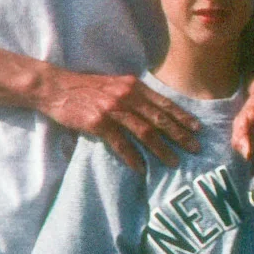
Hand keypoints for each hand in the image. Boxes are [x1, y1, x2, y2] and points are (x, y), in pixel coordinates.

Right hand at [39, 68, 197, 167]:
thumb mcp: (115, 84)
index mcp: (133, 86)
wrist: (55, 86)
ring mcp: (112, 109)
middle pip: (159, 119)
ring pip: (144, 132)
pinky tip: (142, 168)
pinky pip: (121, 144)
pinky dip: (133, 157)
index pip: (164, 103)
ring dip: (161, 150)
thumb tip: (155, 110)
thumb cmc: (86, 87)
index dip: (182, 116)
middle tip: (195, 148)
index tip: (198, 129)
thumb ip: (134, 94)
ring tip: (173, 162)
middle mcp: (126, 95)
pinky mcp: (98, 123)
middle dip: (180, 135)